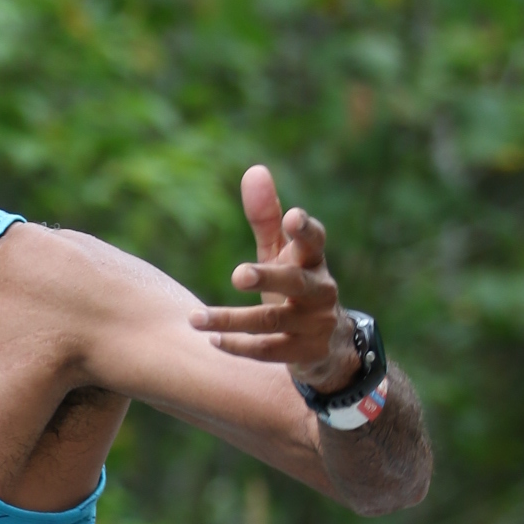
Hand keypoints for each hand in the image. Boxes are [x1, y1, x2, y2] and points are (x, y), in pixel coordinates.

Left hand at [189, 165, 359, 390]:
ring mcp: (314, 325)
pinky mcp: (304, 354)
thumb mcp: (281, 253)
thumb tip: (254, 169)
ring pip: (272, 322)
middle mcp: (320, 291)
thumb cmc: (294, 286)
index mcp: (313, 261)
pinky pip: (268, 351)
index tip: (293, 217)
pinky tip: (212, 339)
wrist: (329, 345)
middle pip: (295, 283)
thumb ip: (267, 216)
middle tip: (238, 274)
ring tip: (194, 318)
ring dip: (231, 320)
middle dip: (268, 277)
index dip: (305, 229)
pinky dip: (239, 346)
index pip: (315, 240)